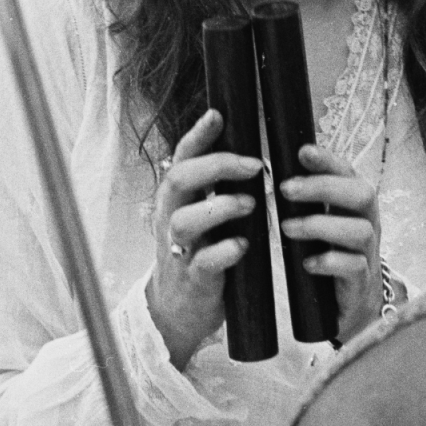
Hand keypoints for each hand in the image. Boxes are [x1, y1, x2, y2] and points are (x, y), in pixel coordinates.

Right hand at [146, 109, 260, 370]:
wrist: (177, 311)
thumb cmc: (200, 253)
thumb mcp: (203, 216)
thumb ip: (218, 188)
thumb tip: (254, 153)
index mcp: (176, 199)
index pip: (182, 158)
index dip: (198, 135)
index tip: (219, 114)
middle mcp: (171, 219)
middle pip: (179, 180)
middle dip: (216, 166)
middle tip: (254, 164)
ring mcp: (179, 250)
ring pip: (186, 221)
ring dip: (220, 206)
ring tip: (251, 203)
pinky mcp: (193, 280)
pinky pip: (204, 262)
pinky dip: (224, 250)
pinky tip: (243, 244)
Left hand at [279, 143, 382, 343]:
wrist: (351, 308)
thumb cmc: (330, 258)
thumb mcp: (320, 224)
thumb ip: (306, 201)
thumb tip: (271, 169)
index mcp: (355, 207)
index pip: (350, 174)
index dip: (329, 161)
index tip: (302, 152)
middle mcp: (368, 225)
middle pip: (362, 195)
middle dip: (324, 187)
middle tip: (285, 188)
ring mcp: (368, 254)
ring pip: (360, 231)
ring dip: (321, 225)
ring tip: (287, 227)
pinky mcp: (361, 284)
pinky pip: (355, 268)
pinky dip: (330, 262)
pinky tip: (306, 263)